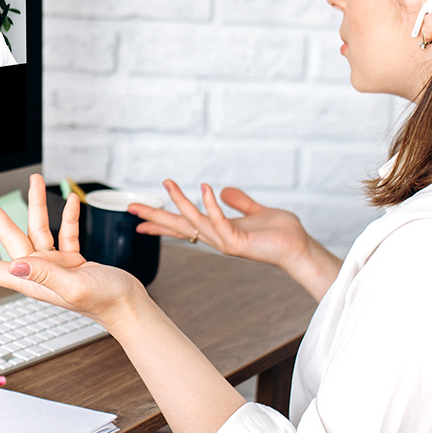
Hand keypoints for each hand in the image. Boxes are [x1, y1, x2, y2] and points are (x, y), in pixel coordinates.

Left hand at [0, 174, 145, 328]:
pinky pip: (65, 232)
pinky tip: (70, 200)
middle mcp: (39, 270)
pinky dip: (68, 216)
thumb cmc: (105, 303)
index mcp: (32, 280)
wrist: (130, 307)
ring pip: (39, 227)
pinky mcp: (73, 259)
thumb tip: (15, 265)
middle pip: (10, 236)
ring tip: (35, 180)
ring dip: (37, 204)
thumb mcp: (73, 287)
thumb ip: (45, 274)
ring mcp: (55, 263)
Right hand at [130, 180, 313, 273]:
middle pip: (179, 226)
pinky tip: (205, 188)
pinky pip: (220, 221)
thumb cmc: (281, 235)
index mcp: (217, 232)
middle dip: (155, 216)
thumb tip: (222, 191)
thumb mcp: (256, 212)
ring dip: (180, 202)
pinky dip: (211, 205)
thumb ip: (239, 202)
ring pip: (195, 221)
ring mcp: (225, 242)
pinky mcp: (238, 243)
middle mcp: (216, 239)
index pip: (183, 226)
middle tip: (131, 207)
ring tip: (168, 183)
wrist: (299, 249)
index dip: (161, 222)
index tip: (138, 218)